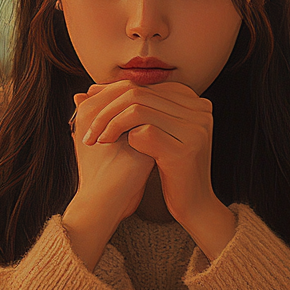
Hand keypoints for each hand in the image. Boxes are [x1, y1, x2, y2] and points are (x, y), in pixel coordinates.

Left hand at [79, 81, 225, 236]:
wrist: (194, 204)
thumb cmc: (171, 167)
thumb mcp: (154, 131)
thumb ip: (133, 108)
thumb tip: (88, 90)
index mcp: (195, 101)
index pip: (146, 85)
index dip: (114, 93)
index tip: (91, 104)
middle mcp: (200, 110)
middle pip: (140, 94)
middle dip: (107, 108)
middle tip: (89, 125)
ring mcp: (195, 129)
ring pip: (137, 109)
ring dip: (109, 122)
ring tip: (97, 137)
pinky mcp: (184, 150)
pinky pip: (143, 132)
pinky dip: (122, 136)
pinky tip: (111, 147)